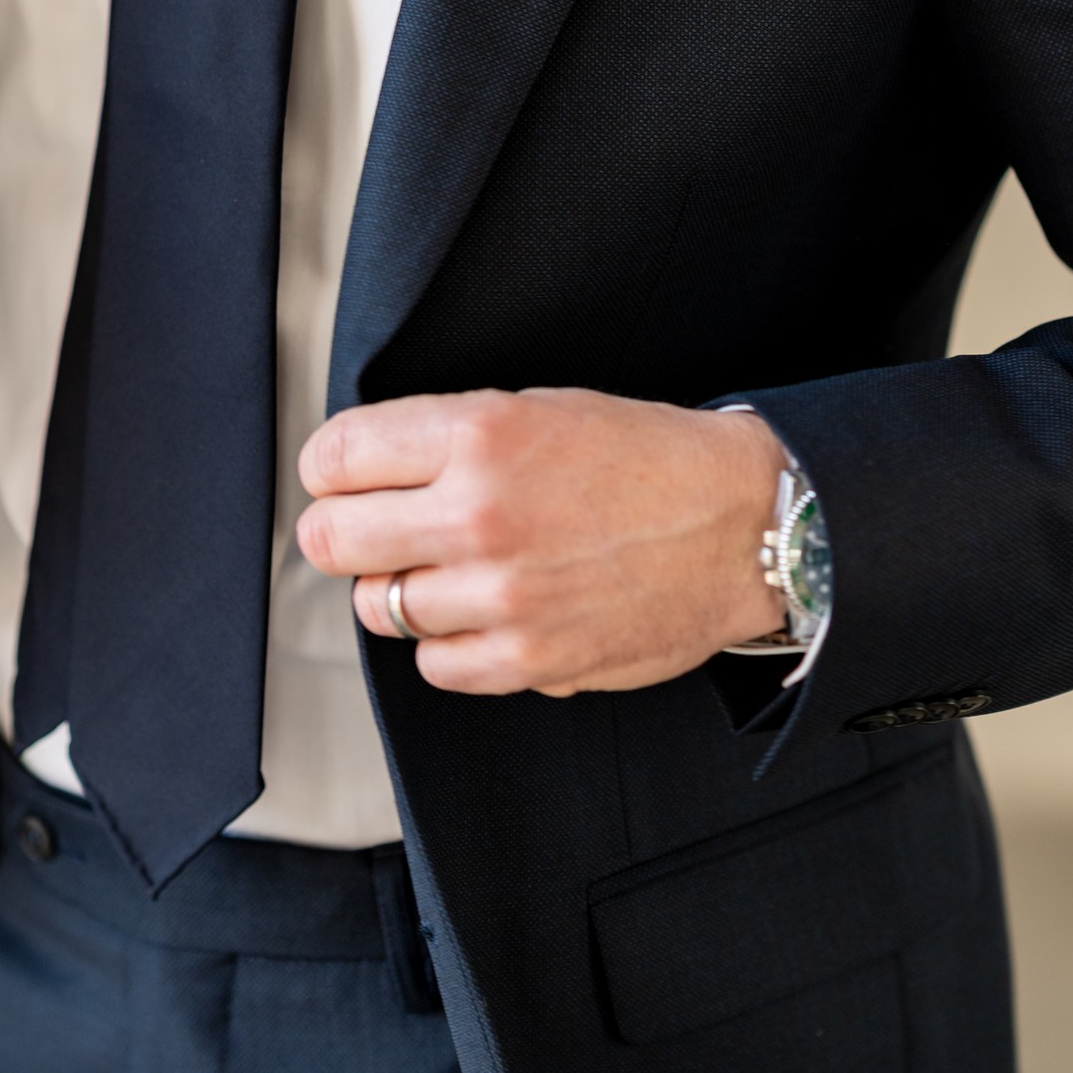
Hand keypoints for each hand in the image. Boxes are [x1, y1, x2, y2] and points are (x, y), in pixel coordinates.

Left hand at [297, 388, 787, 697]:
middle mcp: (479, 515)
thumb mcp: (538, 408)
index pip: (334, 457)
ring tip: (454, 568)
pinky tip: (486, 612)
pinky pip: (434, 664)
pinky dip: (449, 643)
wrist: (741, 524)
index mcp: (479, 435)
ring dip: (403, 589)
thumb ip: (444, 439)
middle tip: (373, 529)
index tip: (343, 477)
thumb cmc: (645, 459)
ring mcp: (501, 595)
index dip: (331, 467)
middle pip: (331, 538)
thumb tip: (357, 474)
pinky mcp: (529, 660)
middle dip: (343, 531)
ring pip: (378, 607)